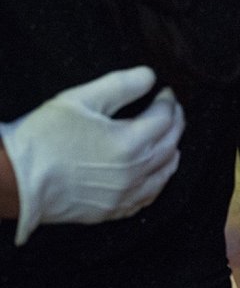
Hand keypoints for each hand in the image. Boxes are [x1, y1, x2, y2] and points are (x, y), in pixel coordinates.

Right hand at [0, 66, 183, 244]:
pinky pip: (147, 197)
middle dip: (175, 122)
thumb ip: (121, 84)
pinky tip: (155, 172)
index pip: (165, 117)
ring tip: (169, 137)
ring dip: (172, 150)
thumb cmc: (43, 138)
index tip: (164, 92)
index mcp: (130, 142)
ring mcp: (124, 195)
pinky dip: (158, 180)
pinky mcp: (111, 211)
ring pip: (165, 171)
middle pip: (171, 142)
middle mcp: (134, 171)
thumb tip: (150, 76)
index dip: (168, 100)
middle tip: (171, 109)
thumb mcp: (81, 99)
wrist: (13, 180)